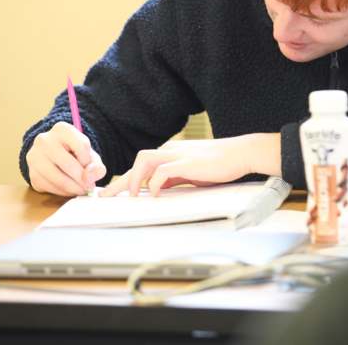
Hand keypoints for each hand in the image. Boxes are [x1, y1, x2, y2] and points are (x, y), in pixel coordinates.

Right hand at [26, 121, 106, 195]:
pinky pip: (50, 187)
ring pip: (58, 178)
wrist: (54, 157)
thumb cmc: (75, 154)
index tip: (89, 166)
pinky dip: (63, 192)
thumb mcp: (89, 155)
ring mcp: (34, 157)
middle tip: (89, 186)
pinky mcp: (32, 174)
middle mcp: (44, 140)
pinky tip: (69, 189)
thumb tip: (89, 178)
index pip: (81, 146)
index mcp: (62, 129)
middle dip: (82, 179)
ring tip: (81, 189)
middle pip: (68, 164)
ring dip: (73, 188)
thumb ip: (96, 166)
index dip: (89, 161)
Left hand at [100, 133, 281, 196]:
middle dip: (121, 181)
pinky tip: (154, 194)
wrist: (241, 153)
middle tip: (106, 197)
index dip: (126, 180)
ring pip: (144, 160)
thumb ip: (175, 178)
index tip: (113, 193)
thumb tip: (158, 190)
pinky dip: (154, 182)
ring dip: (134, 178)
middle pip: (138, 162)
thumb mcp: (192, 173)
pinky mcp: (188, 161)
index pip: (142, 166)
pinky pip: (163, 170)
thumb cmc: (220, 164)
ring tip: (131, 196)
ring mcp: (178, 154)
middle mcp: (170, 151)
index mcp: (171, 154)